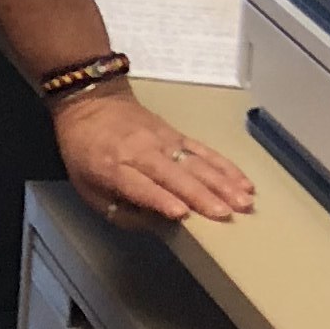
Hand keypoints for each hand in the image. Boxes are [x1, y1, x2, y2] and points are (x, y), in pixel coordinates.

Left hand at [51, 85, 253, 230]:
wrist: (91, 102)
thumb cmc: (85, 152)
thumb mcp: (87, 187)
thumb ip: (120, 210)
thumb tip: (156, 226)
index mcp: (113, 167)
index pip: (140, 185)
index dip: (160, 199)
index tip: (182, 214)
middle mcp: (141, 152)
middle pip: (174, 174)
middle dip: (201, 194)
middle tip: (227, 214)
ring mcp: (163, 140)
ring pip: (196, 162)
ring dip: (222, 182)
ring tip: (244, 201)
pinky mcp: (177, 134)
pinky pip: (205, 150)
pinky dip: (225, 166)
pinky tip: (243, 181)